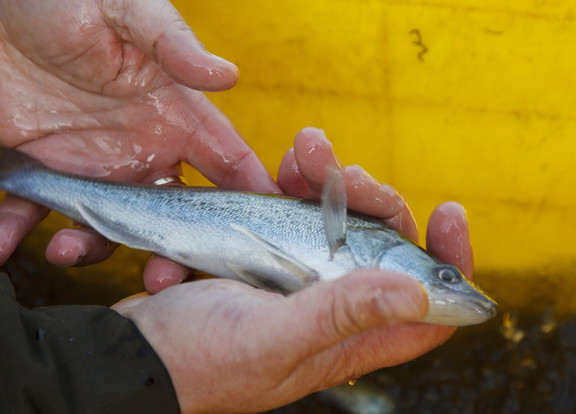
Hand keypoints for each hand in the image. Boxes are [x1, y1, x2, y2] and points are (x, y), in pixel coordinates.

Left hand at [0, 0, 279, 287]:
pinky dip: (15, 231)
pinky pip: (33, 209)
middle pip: (169, 216)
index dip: (246, 198)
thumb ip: (173, 45)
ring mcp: (93, 167)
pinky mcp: (42, 170)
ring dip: (88, 248)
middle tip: (161, 280)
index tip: (257, 239)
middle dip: (169, 253)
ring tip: (62, 250)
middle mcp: (141, 150)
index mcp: (175, 115)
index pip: (225, 161)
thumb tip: (227, 76)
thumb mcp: (128, 11)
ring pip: (104, 225)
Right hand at [113, 127, 472, 412]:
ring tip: (299, 151)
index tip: (446, 211)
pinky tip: (257, 180)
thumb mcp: (272, 337)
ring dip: (321, 183)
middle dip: (366, 200)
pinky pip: (284, 218)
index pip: (426, 308)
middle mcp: (327, 311)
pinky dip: (276, 191)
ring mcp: (291, 285)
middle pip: (376, 249)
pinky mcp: (257, 264)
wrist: (129, 350)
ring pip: (329, 225)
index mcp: (345, 339)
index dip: (446, 262)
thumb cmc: (195, 359)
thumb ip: (341, 315)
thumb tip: (419, 292)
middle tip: (338, 167)